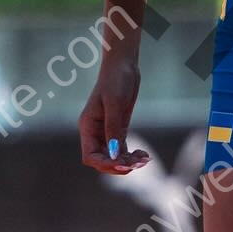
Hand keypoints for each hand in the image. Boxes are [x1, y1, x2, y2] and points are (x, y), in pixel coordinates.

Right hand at [79, 58, 149, 173]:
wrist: (124, 65)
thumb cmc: (116, 80)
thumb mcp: (114, 104)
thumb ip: (113, 129)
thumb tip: (113, 154)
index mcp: (87, 127)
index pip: (90, 156)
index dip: (104, 164)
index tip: (123, 164)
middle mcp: (95, 132)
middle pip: (102, 160)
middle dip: (119, 166)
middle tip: (138, 164)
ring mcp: (106, 131)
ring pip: (114, 157)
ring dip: (128, 163)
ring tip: (145, 160)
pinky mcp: (118, 128)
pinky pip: (122, 150)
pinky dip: (132, 156)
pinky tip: (145, 155)